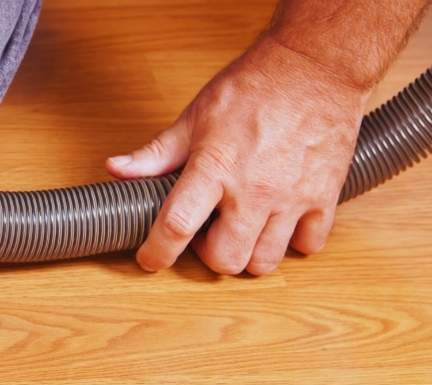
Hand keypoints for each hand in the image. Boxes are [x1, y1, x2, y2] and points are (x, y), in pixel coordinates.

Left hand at [107, 35, 369, 275]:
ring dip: (248, 254)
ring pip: (264, 262)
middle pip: (225, 260)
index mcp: (214, 167)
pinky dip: (292, 242)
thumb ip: (156, 153)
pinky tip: (279, 221)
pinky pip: (308, 246)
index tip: (150, 259)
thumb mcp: (195, 117)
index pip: (177, 225)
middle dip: (209, 256)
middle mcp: (254, 189)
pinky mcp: (325, 196)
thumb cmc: (254, 87)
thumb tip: (117, 169)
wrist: (315, 65)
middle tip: (207, 233)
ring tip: (242, 228)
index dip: (157, 253)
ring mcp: (292, 196)